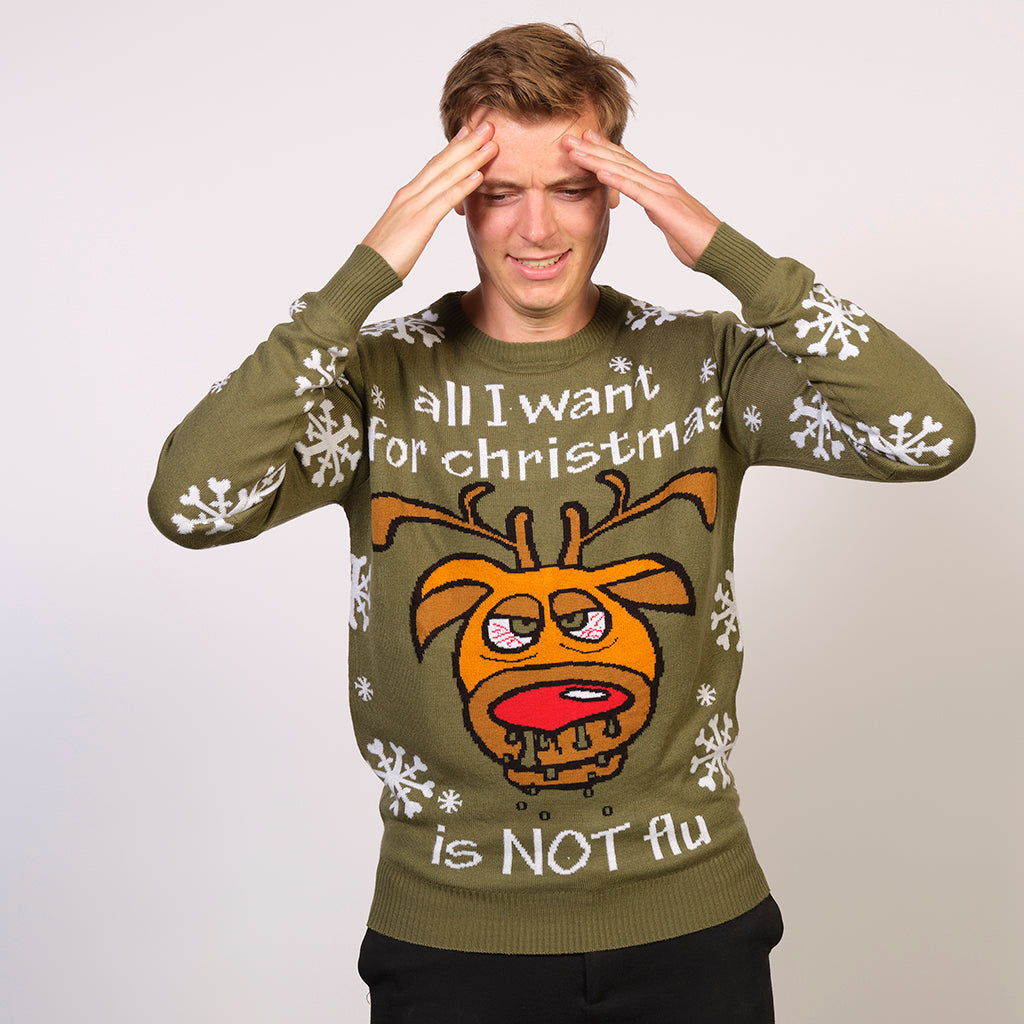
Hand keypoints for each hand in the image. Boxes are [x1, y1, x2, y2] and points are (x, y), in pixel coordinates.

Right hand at [363, 123, 496, 278]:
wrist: (366, 271)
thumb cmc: (384, 257)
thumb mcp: (404, 231)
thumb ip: (417, 218)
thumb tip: (426, 216)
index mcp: (407, 195)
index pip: (433, 166)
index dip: (452, 147)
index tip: (468, 131)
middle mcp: (410, 194)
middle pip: (442, 163)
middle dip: (466, 143)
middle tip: (487, 125)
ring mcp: (414, 206)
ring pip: (447, 176)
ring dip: (471, 159)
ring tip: (491, 145)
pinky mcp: (419, 222)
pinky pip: (445, 200)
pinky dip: (463, 187)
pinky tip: (479, 176)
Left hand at [564, 130, 719, 268]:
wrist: (719, 250)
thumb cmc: (696, 240)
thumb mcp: (669, 221)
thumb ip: (658, 210)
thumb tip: (650, 207)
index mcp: (659, 186)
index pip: (627, 163)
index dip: (605, 150)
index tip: (584, 141)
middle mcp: (660, 182)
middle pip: (621, 160)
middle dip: (594, 148)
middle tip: (569, 137)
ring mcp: (662, 191)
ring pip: (624, 170)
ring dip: (597, 159)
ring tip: (575, 151)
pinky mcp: (663, 206)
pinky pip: (635, 190)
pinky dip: (616, 179)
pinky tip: (598, 171)